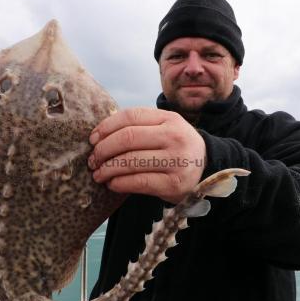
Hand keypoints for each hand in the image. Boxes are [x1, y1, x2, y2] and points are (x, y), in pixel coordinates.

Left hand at [88, 108, 205, 203]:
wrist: (207, 169)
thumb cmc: (176, 147)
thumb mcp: (165, 128)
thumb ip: (140, 126)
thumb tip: (99, 134)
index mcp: (169, 119)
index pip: (131, 116)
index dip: (106, 127)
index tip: (93, 139)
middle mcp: (174, 137)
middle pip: (127, 138)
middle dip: (103, 150)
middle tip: (93, 159)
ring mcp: (176, 161)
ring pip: (130, 161)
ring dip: (107, 169)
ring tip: (98, 174)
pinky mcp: (174, 184)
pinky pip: (138, 182)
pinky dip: (119, 183)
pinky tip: (112, 184)